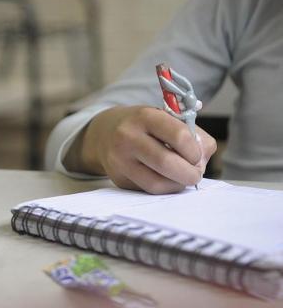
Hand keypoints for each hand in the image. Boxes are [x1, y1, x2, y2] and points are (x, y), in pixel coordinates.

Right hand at [64, 106, 216, 193]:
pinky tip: (166, 180)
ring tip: (181, 178)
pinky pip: (147, 190)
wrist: (105, 133)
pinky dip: (163, 189)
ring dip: (177, 185)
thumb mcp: (165, 117)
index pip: (179, 136)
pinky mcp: (118, 179)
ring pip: (156, 183)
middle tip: (195, 173)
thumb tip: (202, 160)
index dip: (194, 151)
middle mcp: (128, 137)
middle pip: (167, 163)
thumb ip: (192, 134)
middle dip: (190, 173)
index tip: (196, 155)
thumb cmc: (144, 125)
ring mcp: (120, 160)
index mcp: (145, 116)